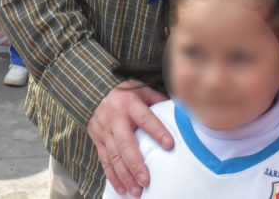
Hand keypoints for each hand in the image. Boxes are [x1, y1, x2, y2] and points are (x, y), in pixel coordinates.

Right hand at [87, 81, 170, 196]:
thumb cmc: (127, 93)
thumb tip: (181, 112)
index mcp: (129, 103)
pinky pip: (105, 161)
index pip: (145, 119)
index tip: (169, 145)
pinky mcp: (97, 140)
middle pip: (125, 144)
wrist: (96, 91)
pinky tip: (123, 190)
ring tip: (137, 191)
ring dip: (125, 176)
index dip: (157, 132)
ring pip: (114, 157)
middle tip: (146, 181)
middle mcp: (114, 118)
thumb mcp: (142, 90)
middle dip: (135, 164)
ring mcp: (103, 130)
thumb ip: (158, 101)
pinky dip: (114, 177)